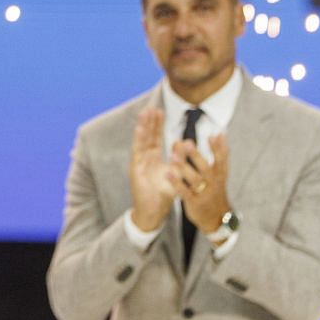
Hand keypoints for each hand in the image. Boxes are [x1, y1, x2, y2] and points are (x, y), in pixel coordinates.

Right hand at [127, 107, 178, 232]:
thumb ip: (180, 159)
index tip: (160, 111)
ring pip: (141, 141)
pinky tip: (139, 129)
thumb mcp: (175, 174)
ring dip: (143, 127)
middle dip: (149, 122)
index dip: (157, 125)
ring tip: (145, 113)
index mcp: (153, 159)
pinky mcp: (135, 169)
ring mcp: (139, 163)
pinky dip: (138, 140)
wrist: (153, 212)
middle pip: (147, 136)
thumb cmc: (163, 195)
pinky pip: (137, 152)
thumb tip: (185, 142)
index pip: (155, 138)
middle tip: (152, 106)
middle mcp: (144, 158)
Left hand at [171, 132, 232, 234]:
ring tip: (173, 156)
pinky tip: (167, 174)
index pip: (222, 159)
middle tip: (187, 143)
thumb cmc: (215, 190)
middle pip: (206, 168)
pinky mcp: (194, 202)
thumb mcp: (220, 173)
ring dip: (184, 168)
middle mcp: (213, 183)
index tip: (215, 134)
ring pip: (194, 179)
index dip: (219, 147)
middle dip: (196, 156)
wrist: (217, 219)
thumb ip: (219, 155)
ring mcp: (204, 193)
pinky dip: (176, 183)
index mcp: (220, 174)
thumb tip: (219, 132)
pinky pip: (184, 192)